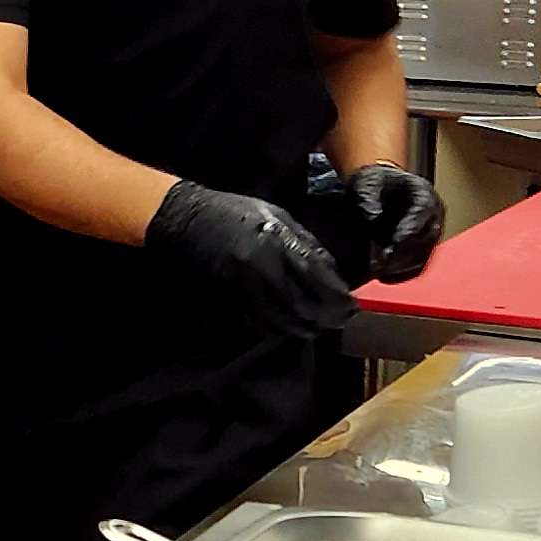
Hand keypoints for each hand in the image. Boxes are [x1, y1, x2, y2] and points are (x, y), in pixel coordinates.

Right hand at [149, 180, 354, 337]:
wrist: (190, 218)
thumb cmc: (237, 212)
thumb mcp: (277, 215)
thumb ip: (305, 242)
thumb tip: (330, 270)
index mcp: (277, 240)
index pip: (317, 275)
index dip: (337, 295)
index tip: (351, 305)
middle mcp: (262, 265)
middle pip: (301, 304)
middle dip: (324, 317)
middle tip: (337, 322)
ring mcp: (243, 284)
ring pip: (280, 320)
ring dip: (301, 328)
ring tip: (314, 329)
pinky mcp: (227, 296)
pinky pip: (256, 321)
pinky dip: (275, 328)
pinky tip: (286, 327)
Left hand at [343, 162, 443, 283]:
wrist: (380, 189)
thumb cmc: (375, 184)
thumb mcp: (367, 182)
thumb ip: (368, 197)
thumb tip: (373, 218)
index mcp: (425, 196)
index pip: (421, 218)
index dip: (406, 234)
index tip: (389, 247)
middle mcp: (433, 218)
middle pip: (425, 242)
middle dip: (401, 256)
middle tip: (378, 264)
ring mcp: (430, 236)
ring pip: (422, 259)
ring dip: (400, 268)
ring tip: (377, 270)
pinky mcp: (422, 251)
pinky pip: (417, 269)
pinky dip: (400, 274)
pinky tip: (383, 275)